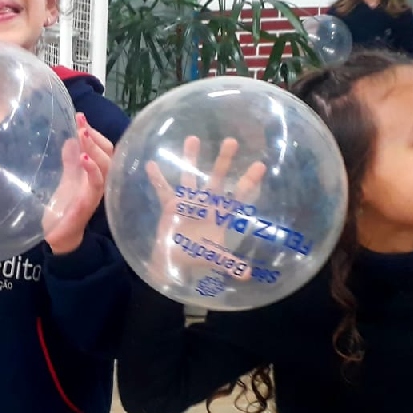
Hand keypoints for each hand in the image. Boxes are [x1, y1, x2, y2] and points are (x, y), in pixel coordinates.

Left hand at [44, 114, 112, 254]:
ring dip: (93, 147)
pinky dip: (92, 168)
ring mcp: (96, 191)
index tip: (80, 117)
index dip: (95, 132)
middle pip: (109, 152)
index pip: (104, 147)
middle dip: (96, 135)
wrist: (58, 236)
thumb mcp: (66, 179)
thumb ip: (70, 161)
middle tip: (81, 120)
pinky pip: (97, 183)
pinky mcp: (89, 202)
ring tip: (82, 133)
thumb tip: (70, 138)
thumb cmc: (63, 209)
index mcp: (95, 173)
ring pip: (106, 164)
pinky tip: (82, 158)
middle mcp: (100, 180)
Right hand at [143, 136, 265, 282]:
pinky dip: (157, 179)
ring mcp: (187, 203)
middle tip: (231, 141)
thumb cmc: (195, 257)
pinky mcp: (170, 206)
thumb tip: (248, 274)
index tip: (260, 165)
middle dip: (223, 162)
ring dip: (191, 159)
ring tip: (193, 139)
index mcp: (219, 216)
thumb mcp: (213, 259)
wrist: (174, 260)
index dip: (248, 182)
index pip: (237, 196)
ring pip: (191, 178)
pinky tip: (152, 165)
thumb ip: (229, 263)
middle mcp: (205, 205)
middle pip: (216, 180)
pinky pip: (163, 190)